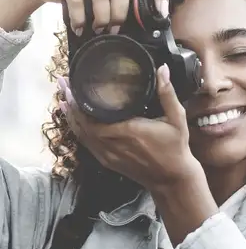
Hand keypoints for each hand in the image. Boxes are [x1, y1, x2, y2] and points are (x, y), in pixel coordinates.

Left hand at [58, 64, 203, 191]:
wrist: (172, 179)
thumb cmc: (176, 148)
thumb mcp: (177, 118)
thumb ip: (168, 93)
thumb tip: (162, 69)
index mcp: (129, 131)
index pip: (94, 118)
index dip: (79, 102)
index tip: (73, 84)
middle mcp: (115, 145)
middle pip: (82, 125)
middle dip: (71, 105)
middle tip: (64, 85)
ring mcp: (109, 156)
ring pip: (82, 136)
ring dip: (71, 117)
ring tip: (64, 99)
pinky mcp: (109, 162)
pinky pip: (87, 145)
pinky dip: (78, 132)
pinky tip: (75, 121)